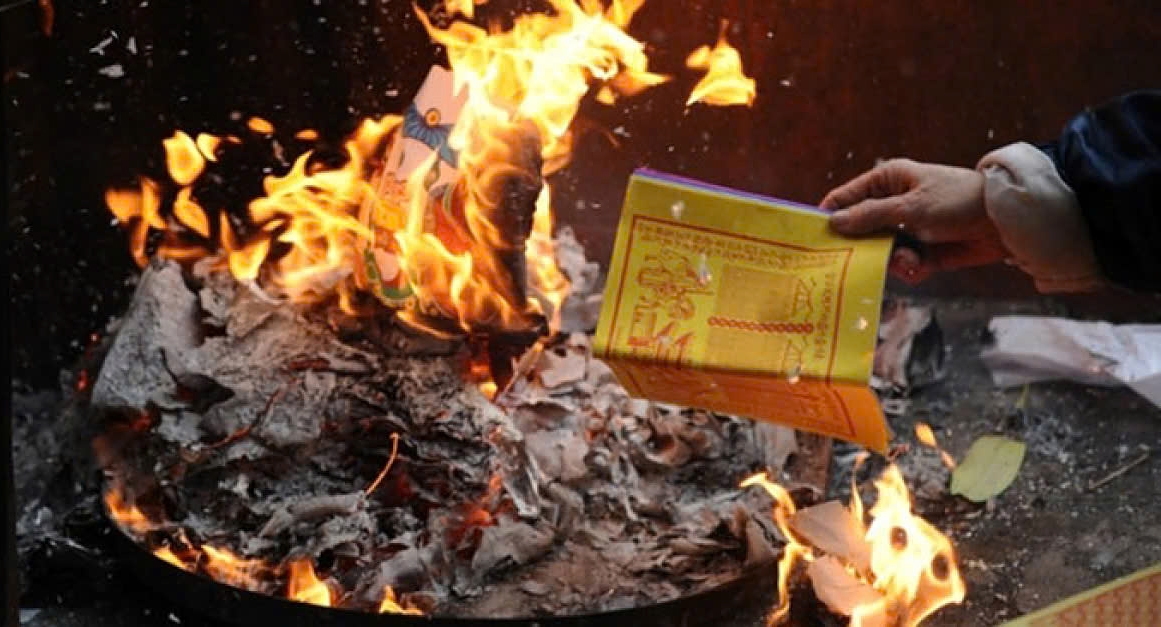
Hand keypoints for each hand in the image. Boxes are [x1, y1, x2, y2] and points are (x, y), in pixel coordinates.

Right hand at [820, 159, 1008, 283]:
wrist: (1003, 222)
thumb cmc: (957, 201)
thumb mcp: (910, 206)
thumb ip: (870, 216)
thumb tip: (833, 222)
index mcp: (885, 182)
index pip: (843, 199)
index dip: (828, 218)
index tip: (815, 241)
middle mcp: (892, 204)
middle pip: (858, 232)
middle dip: (863, 248)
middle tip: (860, 261)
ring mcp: (907, 229)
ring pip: (880, 253)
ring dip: (892, 261)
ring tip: (910, 260)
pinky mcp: (922, 250)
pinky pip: (902, 265)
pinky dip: (910, 269)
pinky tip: (922, 266)